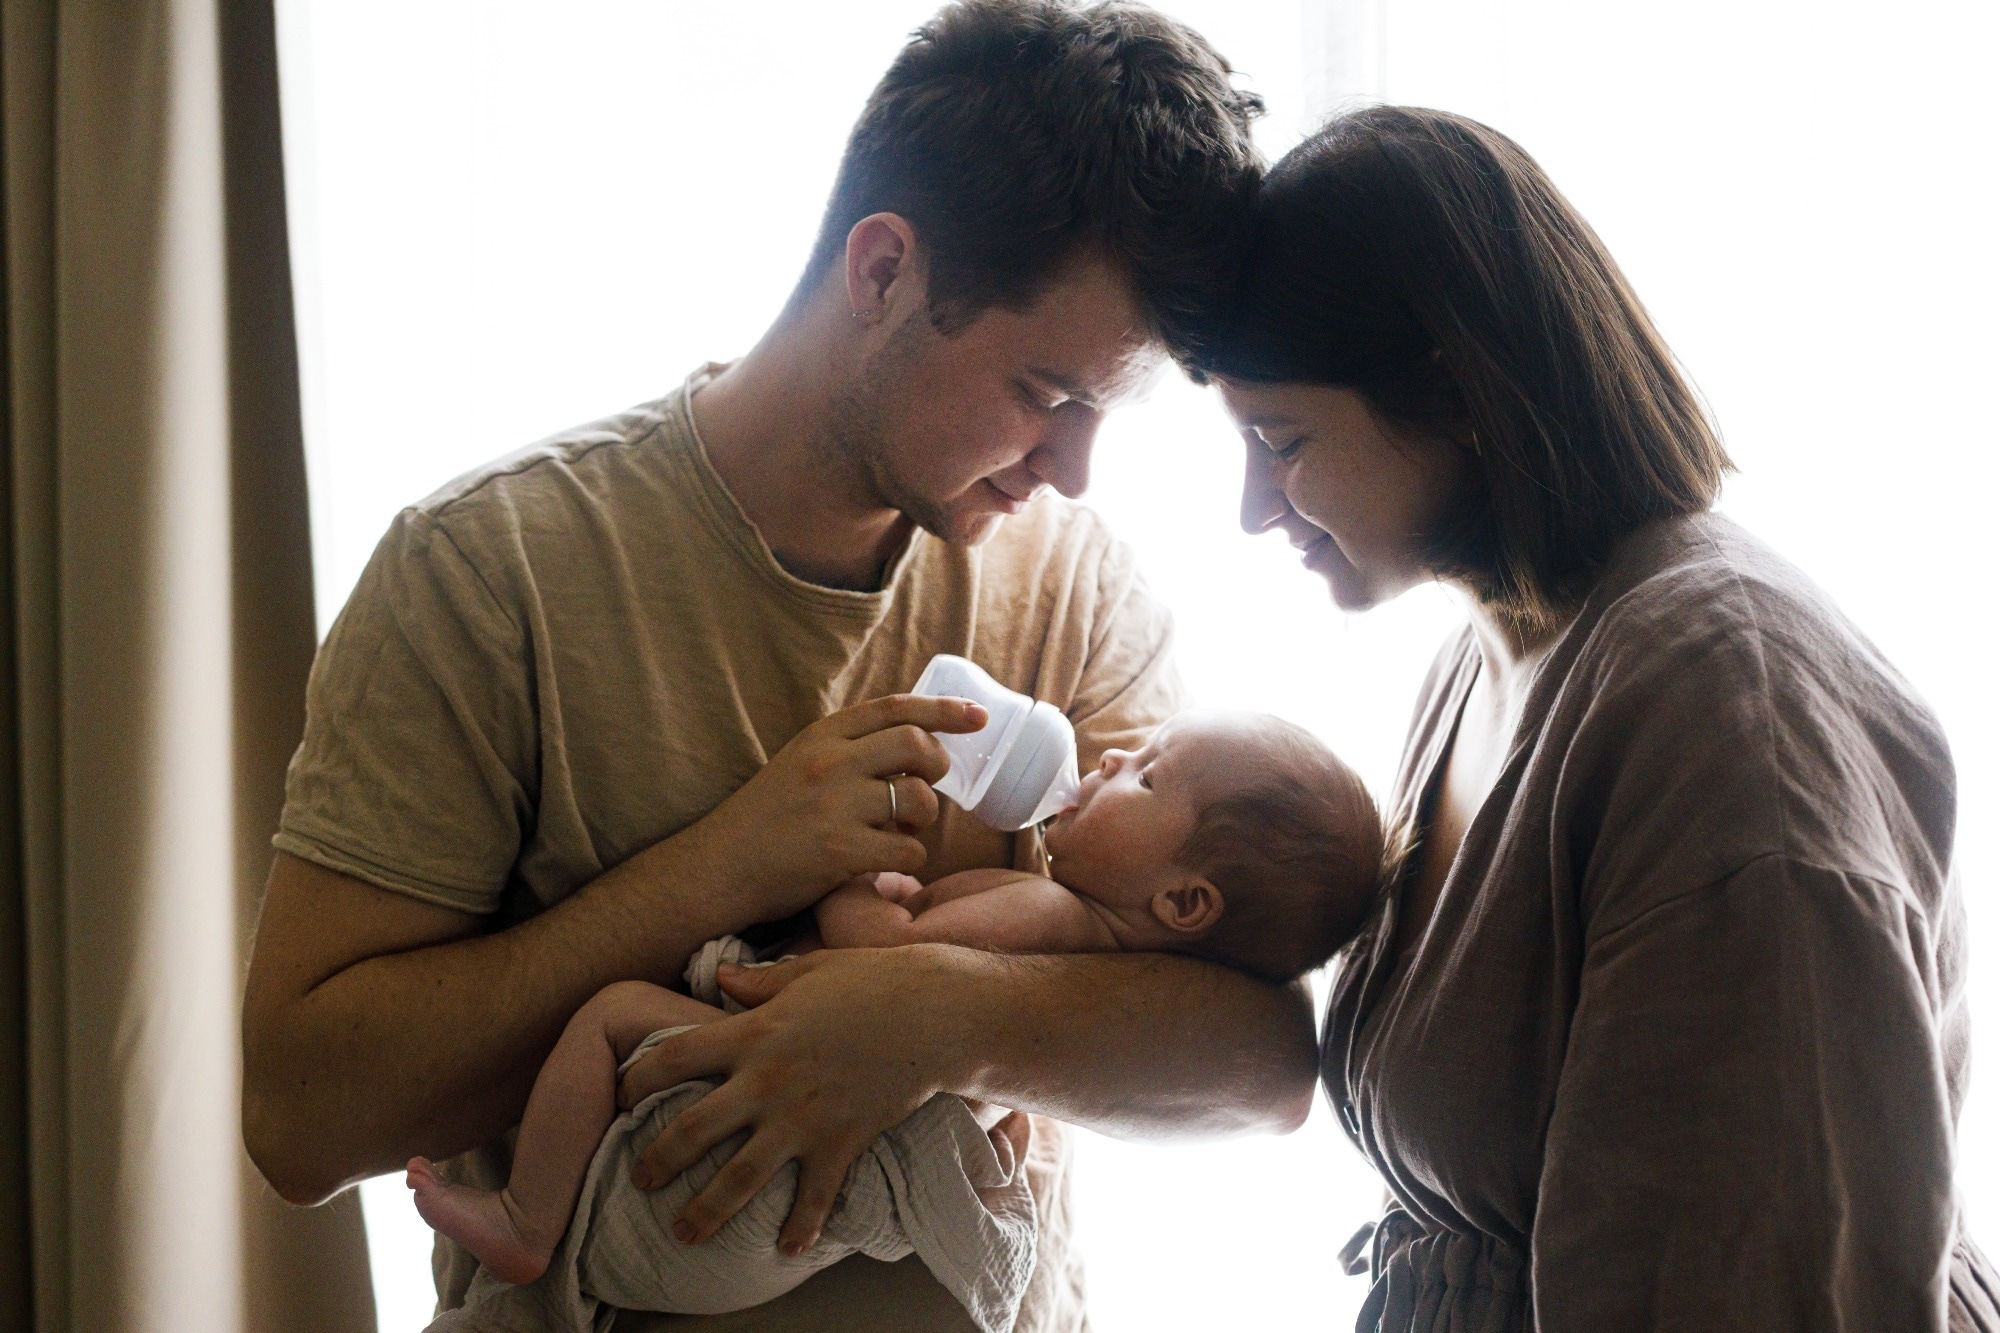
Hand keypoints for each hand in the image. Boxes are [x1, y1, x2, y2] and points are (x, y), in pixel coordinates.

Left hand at [615, 945, 981, 1254]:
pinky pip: (813, 1198)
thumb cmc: (873, 981)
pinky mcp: (839, 1144)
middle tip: (638, 1179)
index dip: (637, 1078)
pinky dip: (800, 1228)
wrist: (935, 1015)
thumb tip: (722, 978)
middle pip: (690, 1130)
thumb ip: (759, 981)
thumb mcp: (809, 970)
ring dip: (705, 1211)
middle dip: (656, 1161)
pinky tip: (788, 1251)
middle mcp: (766, 1083)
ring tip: (682, 1233)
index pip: (673, 1057)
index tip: (620, 1094)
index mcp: (753, 1034)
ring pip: (737, 1179)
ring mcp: (801, 1120)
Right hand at [696, 694, 984, 920]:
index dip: (944, 710)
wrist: (719, 867)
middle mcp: (830, 762)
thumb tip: (916, 747)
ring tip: (900, 829)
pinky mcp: (841, 850)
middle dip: (937, 767)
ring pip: (919, 800)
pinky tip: (885, 861)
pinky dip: (908, 858)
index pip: (896, 708)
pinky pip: (908, 850)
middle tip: (927, 785)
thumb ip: (849, 751)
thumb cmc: (767, 819)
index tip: (978, 717)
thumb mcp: (801, 763)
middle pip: (917, 745)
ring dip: (923, 818)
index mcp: (822, 735)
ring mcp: (835, 805)